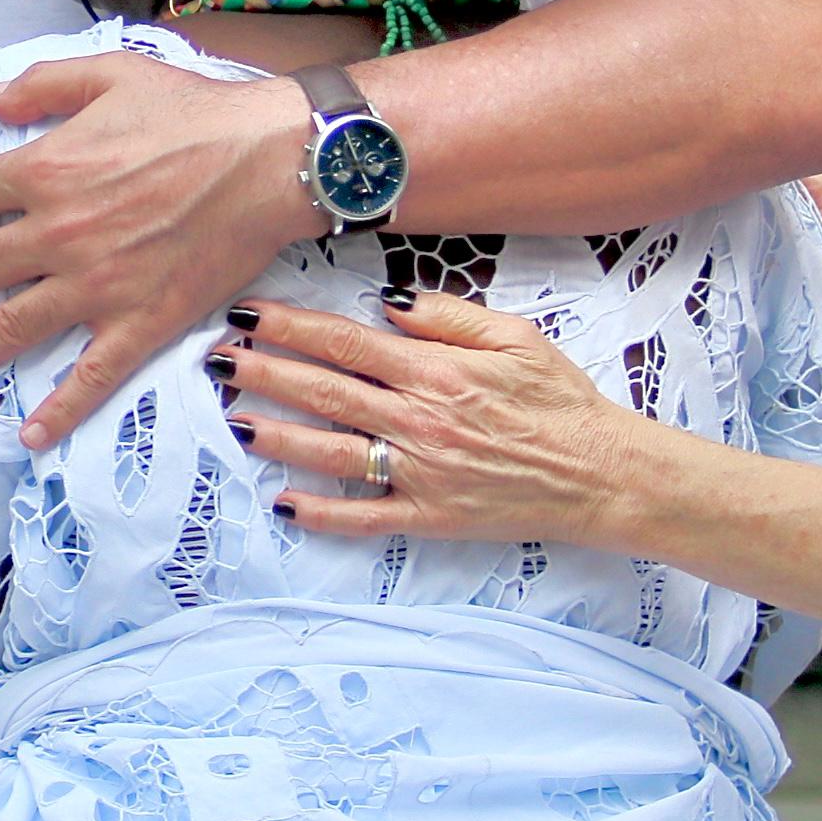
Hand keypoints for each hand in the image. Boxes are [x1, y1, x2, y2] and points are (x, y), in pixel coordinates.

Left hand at [0, 57, 317, 449]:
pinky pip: (92, 375)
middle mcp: (59, 234)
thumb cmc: (194, 110)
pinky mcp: (141, 322)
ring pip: (12, 329)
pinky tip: (28, 435)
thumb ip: (42, 85)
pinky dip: (60, 410)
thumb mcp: (111, 72)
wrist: (271, 159)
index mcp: (48, 170)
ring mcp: (97, 286)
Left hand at [206, 288, 640, 544]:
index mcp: (436, 370)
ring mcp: (423, 470)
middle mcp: (421, 419)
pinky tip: (284, 502)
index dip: (290, 327)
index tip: (248, 315)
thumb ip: (446, 316)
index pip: (346, 342)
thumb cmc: (562, 400)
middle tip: (217, 361)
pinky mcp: (432, 516)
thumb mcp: (515, 336)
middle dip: (265, 372)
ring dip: (279, 434)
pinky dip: (323, 513)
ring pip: (334, 451)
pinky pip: (367, 516)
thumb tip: (385, 303)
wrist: (604, 473)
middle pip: (326, 390)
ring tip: (234, 418)